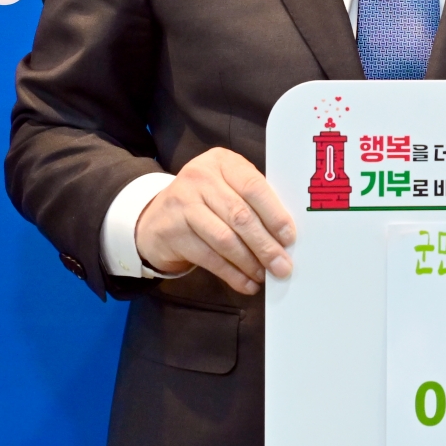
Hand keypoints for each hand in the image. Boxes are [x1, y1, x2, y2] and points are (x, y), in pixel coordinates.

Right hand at [135, 148, 296, 294]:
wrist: (156, 218)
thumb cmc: (206, 201)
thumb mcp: (228, 187)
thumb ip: (253, 201)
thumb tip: (285, 236)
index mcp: (222, 161)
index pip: (253, 186)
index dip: (274, 215)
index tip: (290, 238)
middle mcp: (199, 177)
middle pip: (240, 216)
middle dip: (265, 245)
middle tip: (283, 266)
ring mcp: (182, 204)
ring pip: (225, 239)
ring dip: (250, 262)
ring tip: (266, 275)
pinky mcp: (172, 232)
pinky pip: (209, 257)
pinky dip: (232, 274)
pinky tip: (247, 284)